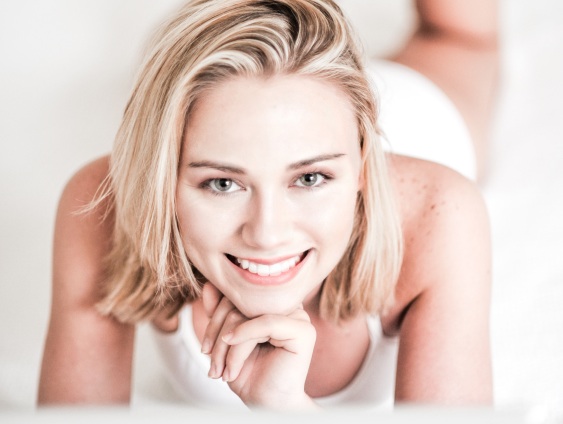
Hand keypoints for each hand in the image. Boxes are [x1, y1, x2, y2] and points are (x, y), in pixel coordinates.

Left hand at [200, 283, 317, 408]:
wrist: (267, 405)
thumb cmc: (250, 374)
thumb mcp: (227, 340)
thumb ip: (220, 313)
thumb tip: (209, 285)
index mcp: (271, 304)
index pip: (236, 294)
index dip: (215, 317)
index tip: (205, 348)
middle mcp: (286, 306)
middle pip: (240, 302)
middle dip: (218, 335)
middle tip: (213, 367)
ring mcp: (297, 316)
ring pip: (248, 314)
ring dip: (227, 347)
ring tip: (222, 372)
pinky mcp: (303, 330)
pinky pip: (266, 323)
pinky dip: (243, 340)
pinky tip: (231, 362)